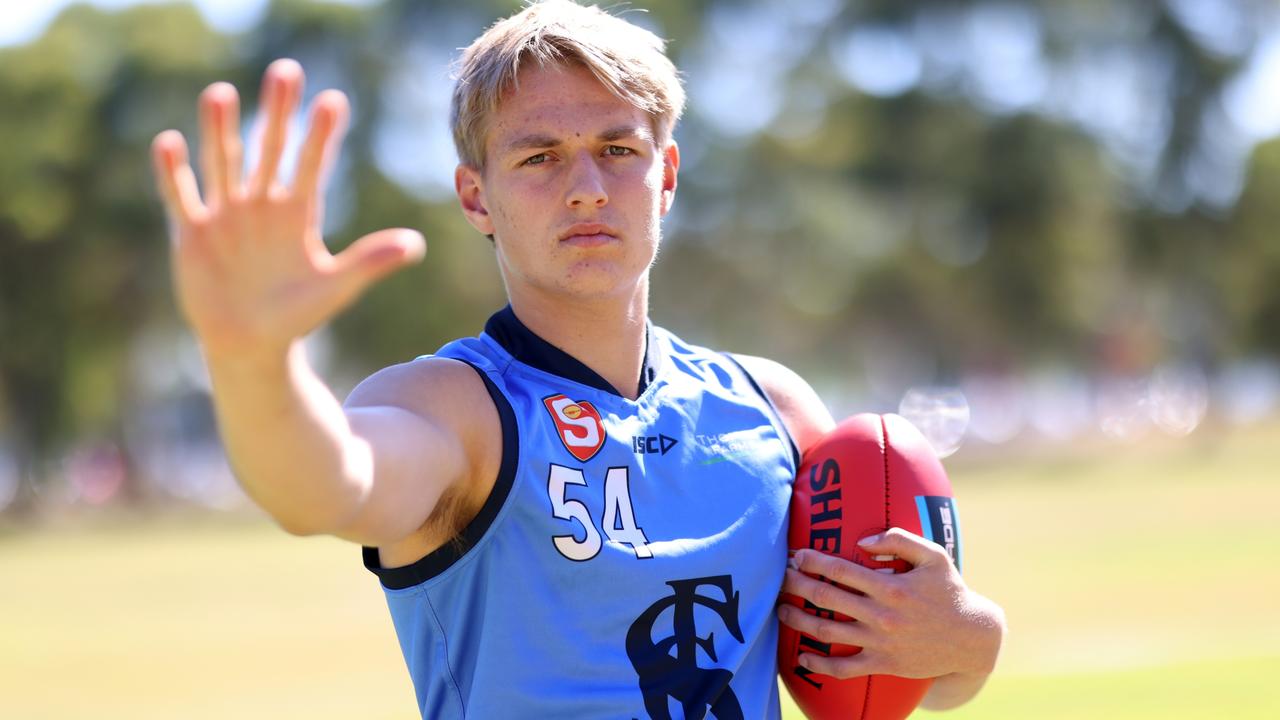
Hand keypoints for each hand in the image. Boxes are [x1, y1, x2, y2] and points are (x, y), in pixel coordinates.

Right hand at [150, 59, 424, 363]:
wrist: (250, 344)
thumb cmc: (297, 315)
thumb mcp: (337, 287)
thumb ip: (371, 262)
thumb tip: (417, 245)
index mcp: (298, 214)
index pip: (312, 165)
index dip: (321, 135)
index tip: (333, 100)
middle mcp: (262, 205)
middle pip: (270, 150)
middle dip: (278, 113)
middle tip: (286, 71)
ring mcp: (226, 216)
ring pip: (223, 163)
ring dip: (221, 131)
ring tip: (221, 92)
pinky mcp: (193, 234)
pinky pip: (181, 197)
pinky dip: (174, 173)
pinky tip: (169, 142)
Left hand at [779, 527, 1003, 680]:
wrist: (971, 638)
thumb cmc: (950, 591)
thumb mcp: (934, 556)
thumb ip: (899, 539)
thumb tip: (862, 540)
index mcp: (891, 586)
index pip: (841, 570)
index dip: (813, 561)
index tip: (796, 556)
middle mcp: (882, 615)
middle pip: (826, 598)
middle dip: (797, 585)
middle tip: (780, 577)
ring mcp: (880, 642)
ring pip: (828, 632)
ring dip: (798, 621)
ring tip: (781, 611)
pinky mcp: (883, 663)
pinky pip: (844, 668)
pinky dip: (820, 665)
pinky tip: (802, 657)